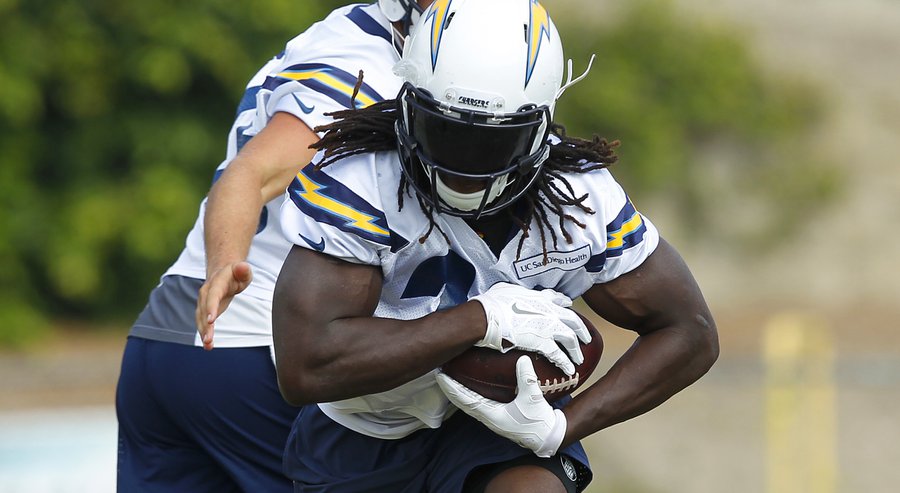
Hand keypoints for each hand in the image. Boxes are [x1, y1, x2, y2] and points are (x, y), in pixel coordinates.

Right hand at [195, 261, 252, 349]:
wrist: (223, 272)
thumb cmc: (236, 273)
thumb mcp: (243, 270)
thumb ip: (243, 270)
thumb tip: (243, 267)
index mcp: (216, 283)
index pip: (213, 295)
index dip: (211, 307)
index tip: (211, 320)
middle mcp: (206, 293)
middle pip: (204, 310)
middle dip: (205, 325)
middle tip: (208, 339)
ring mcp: (204, 303)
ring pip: (201, 318)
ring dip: (203, 332)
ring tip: (208, 345)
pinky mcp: (205, 311)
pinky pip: (203, 323)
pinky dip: (205, 333)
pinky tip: (208, 346)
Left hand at [437, 355, 566, 457]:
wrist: (547, 437)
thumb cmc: (538, 421)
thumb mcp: (533, 398)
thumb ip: (527, 378)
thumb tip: (522, 358)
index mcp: (492, 415)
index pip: (466, 400)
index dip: (452, 388)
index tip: (441, 376)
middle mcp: (488, 418)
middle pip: (462, 402)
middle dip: (450, 388)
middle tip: (440, 372)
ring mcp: (491, 418)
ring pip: (467, 404)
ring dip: (457, 392)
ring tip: (449, 378)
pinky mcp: (496, 417)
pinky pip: (476, 404)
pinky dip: (467, 395)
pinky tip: (467, 387)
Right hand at [470, 282, 590, 374]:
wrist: (487, 317)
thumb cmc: (491, 303)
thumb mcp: (505, 289)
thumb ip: (513, 291)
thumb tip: (508, 291)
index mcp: (538, 298)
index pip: (557, 299)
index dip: (565, 304)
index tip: (569, 306)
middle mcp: (548, 311)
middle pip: (572, 320)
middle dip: (581, 330)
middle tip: (586, 338)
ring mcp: (548, 327)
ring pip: (570, 338)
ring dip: (576, 350)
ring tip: (580, 359)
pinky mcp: (542, 342)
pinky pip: (558, 355)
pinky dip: (565, 363)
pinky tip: (570, 370)